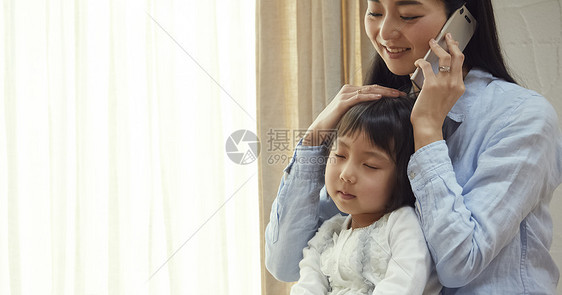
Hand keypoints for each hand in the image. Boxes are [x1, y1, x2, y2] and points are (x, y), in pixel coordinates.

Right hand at [303, 84, 403, 145]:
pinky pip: (359, 97)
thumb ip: (362, 111)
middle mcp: (349, 90)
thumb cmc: (337, 124)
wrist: (321, 128)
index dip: (387, 91)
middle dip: (389, 91)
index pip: (373, 89)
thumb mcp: (352, 115)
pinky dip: (370, 97)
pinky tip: (380, 97)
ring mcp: (345, 95)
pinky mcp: (342, 102)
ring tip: (395, 95)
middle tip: (402, 94)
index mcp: (352, 92)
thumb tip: (377, 115)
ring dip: (384, 92)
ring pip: (368, 90)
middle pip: (373, 88)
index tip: (400, 96)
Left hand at [411, 33, 465, 149]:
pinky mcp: (431, 84)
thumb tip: (441, 71)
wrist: (428, 125)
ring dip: (437, 47)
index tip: (453, 44)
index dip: (457, 51)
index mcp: (459, 87)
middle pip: (458, 56)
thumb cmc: (434, 113)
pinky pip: (426, 65)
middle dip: (452, 43)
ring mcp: (444, 83)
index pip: (461, 64)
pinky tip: (417, 61)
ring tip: (432, 42)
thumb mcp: (447, 98)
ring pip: (445, 57)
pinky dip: (421, 61)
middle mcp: (454, 83)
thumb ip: (447, 85)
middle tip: (446, 36)